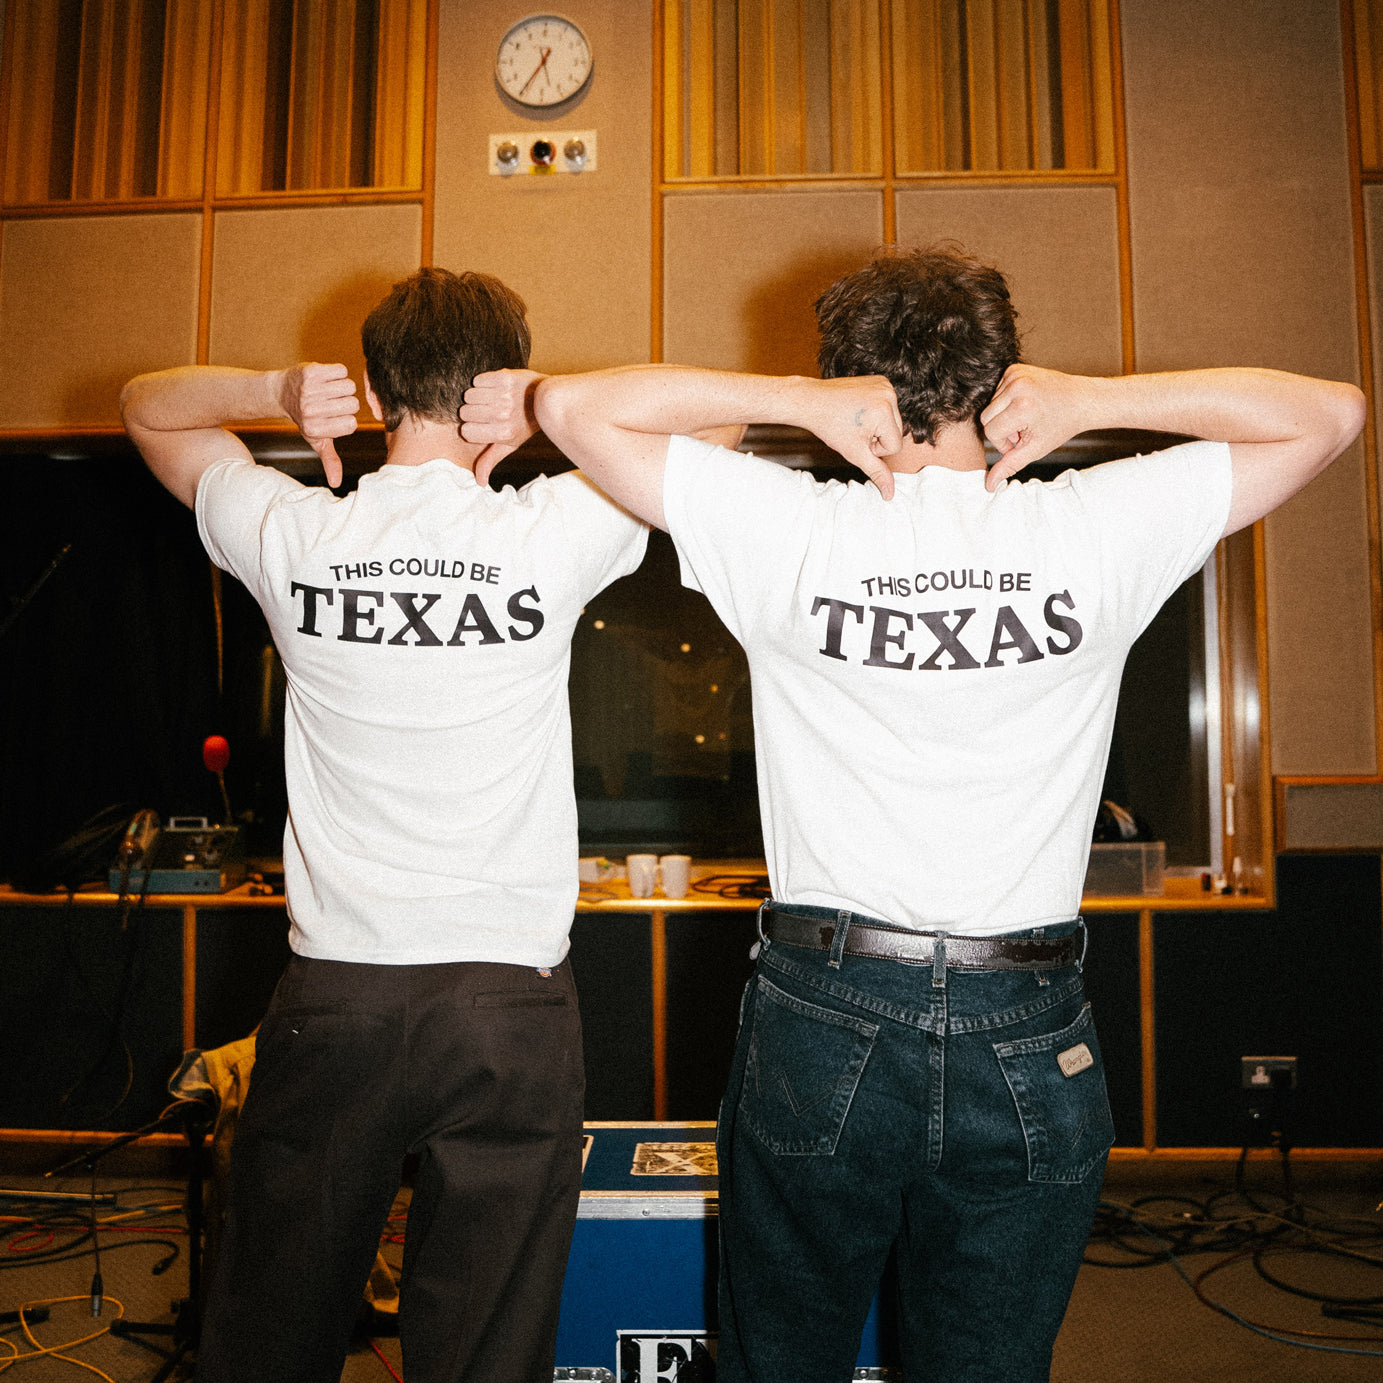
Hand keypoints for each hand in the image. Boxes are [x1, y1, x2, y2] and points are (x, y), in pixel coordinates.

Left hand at [278, 363, 358, 488]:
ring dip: (343, 387)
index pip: (351, 424)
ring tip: (329, 390)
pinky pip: (341, 371)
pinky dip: (337, 373)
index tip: (334, 417)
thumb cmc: (305, 418)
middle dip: (346, 402)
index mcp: (314, 429)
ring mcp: (309, 390)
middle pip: (352, 404)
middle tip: (331, 402)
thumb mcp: (316, 440)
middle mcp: (310, 410)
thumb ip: (329, 460)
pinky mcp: (310, 371)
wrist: (281, 392)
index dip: (347, 419)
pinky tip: (326, 378)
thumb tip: (336, 484)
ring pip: (348, 386)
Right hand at [461, 369, 545, 484]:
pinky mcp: (504, 377)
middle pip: (464, 413)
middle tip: (488, 411)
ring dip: (476, 396)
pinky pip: (477, 380)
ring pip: (468, 395)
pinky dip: (483, 383)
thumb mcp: (509, 444)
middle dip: (473, 412)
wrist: (545, 399)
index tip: (482, 426)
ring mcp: (504, 395)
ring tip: (492, 399)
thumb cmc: (524, 424)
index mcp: (503, 433)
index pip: (466, 432)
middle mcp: (503, 415)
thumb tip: (480, 482)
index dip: (471, 428)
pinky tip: (495, 388)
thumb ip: (490, 460)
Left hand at [801, 375, 903, 499]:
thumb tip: (890, 494)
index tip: (857, 440)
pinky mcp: (880, 380)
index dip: (875, 450)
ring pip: (892, 420)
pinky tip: (858, 410)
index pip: (895, 446)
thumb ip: (876, 473)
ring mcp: (885, 385)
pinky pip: (886, 405)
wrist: (811, 401)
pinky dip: (874, 412)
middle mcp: (889, 394)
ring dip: (876, 426)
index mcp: (885, 412)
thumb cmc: (830, 426)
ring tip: (855, 421)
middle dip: (877, 437)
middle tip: (854, 431)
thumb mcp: (855, 453)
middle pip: (896, 432)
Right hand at [979, 364, 1096, 490]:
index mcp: (1022, 407)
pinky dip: (1007, 400)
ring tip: (1027, 416)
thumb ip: (1010, 466)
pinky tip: (1025, 403)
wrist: (1082, 400)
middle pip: (986, 417)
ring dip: (1004, 414)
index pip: (990, 431)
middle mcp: (1017, 386)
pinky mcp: (1015, 367)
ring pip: (990, 404)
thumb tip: (989, 485)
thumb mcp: (1036, 449)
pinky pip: (997, 391)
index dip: (1004, 441)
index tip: (1021, 440)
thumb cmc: (1062, 424)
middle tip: (1025, 429)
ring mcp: (1015, 374)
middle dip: (1002, 427)